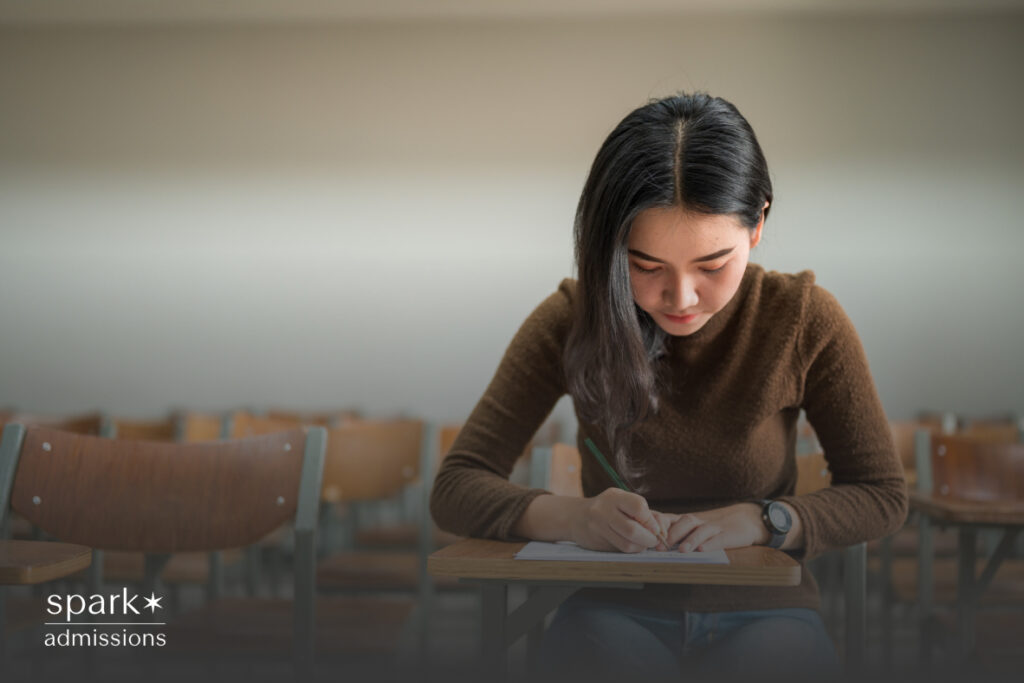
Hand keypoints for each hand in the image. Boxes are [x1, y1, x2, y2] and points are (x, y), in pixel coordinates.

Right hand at [569, 488, 664, 552]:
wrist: (576, 516)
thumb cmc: (608, 508)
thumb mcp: (623, 501)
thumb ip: (644, 513)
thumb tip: (663, 529)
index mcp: (614, 497)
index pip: (638, 507)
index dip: (651, 520)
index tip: (656, 527)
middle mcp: (603, 510)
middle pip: (632, 529)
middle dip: (649, 538)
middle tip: (655, 540)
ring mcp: (598, 527)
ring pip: (626, 543)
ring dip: (641, 546)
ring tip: (644, 543)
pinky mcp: (597, 541)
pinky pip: (620, 549)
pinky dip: (632, 549)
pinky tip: (633, 544)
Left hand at [654, 503, 769, 551]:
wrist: (745, 520)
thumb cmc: (712, 529)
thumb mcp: (694, 529)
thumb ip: (676, 535)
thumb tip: (651, 548)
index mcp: (687, 521)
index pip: (670, 519)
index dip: (659, 526)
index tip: (648, 536)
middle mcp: (699, 522)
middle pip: (684, 522)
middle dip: (671, 534)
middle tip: (660, 547)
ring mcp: (714, 527)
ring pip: (700, 529)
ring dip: (689, 539)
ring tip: (681, 550)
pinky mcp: (728, 535)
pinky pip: (718, 539)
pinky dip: (710, 544)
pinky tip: (703, 551)